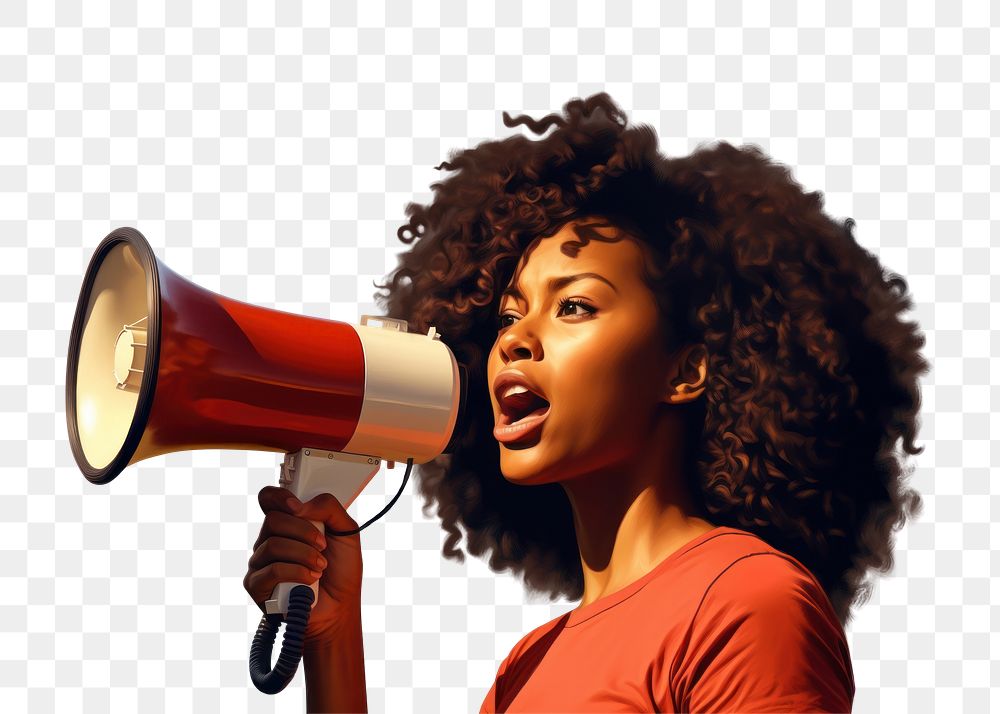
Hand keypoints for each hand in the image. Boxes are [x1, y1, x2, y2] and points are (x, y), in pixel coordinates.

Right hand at [244, 486, 363, 646]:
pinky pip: (271, 570)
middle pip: (273, 520)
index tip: (298, 507)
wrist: (340, 607)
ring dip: (304, 554)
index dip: (278, 497)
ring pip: (273, 544)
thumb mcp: (346, 531)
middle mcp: (269, 540)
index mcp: (288, 523)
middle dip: (303, 531)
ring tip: (321, 566)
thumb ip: (329, 508)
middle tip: (322, 546)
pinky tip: (311, 579)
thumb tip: (300, 505)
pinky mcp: (256, 585)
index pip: (268, 499)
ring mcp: (260, 562)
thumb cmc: (341, 570)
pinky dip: (296, 572)